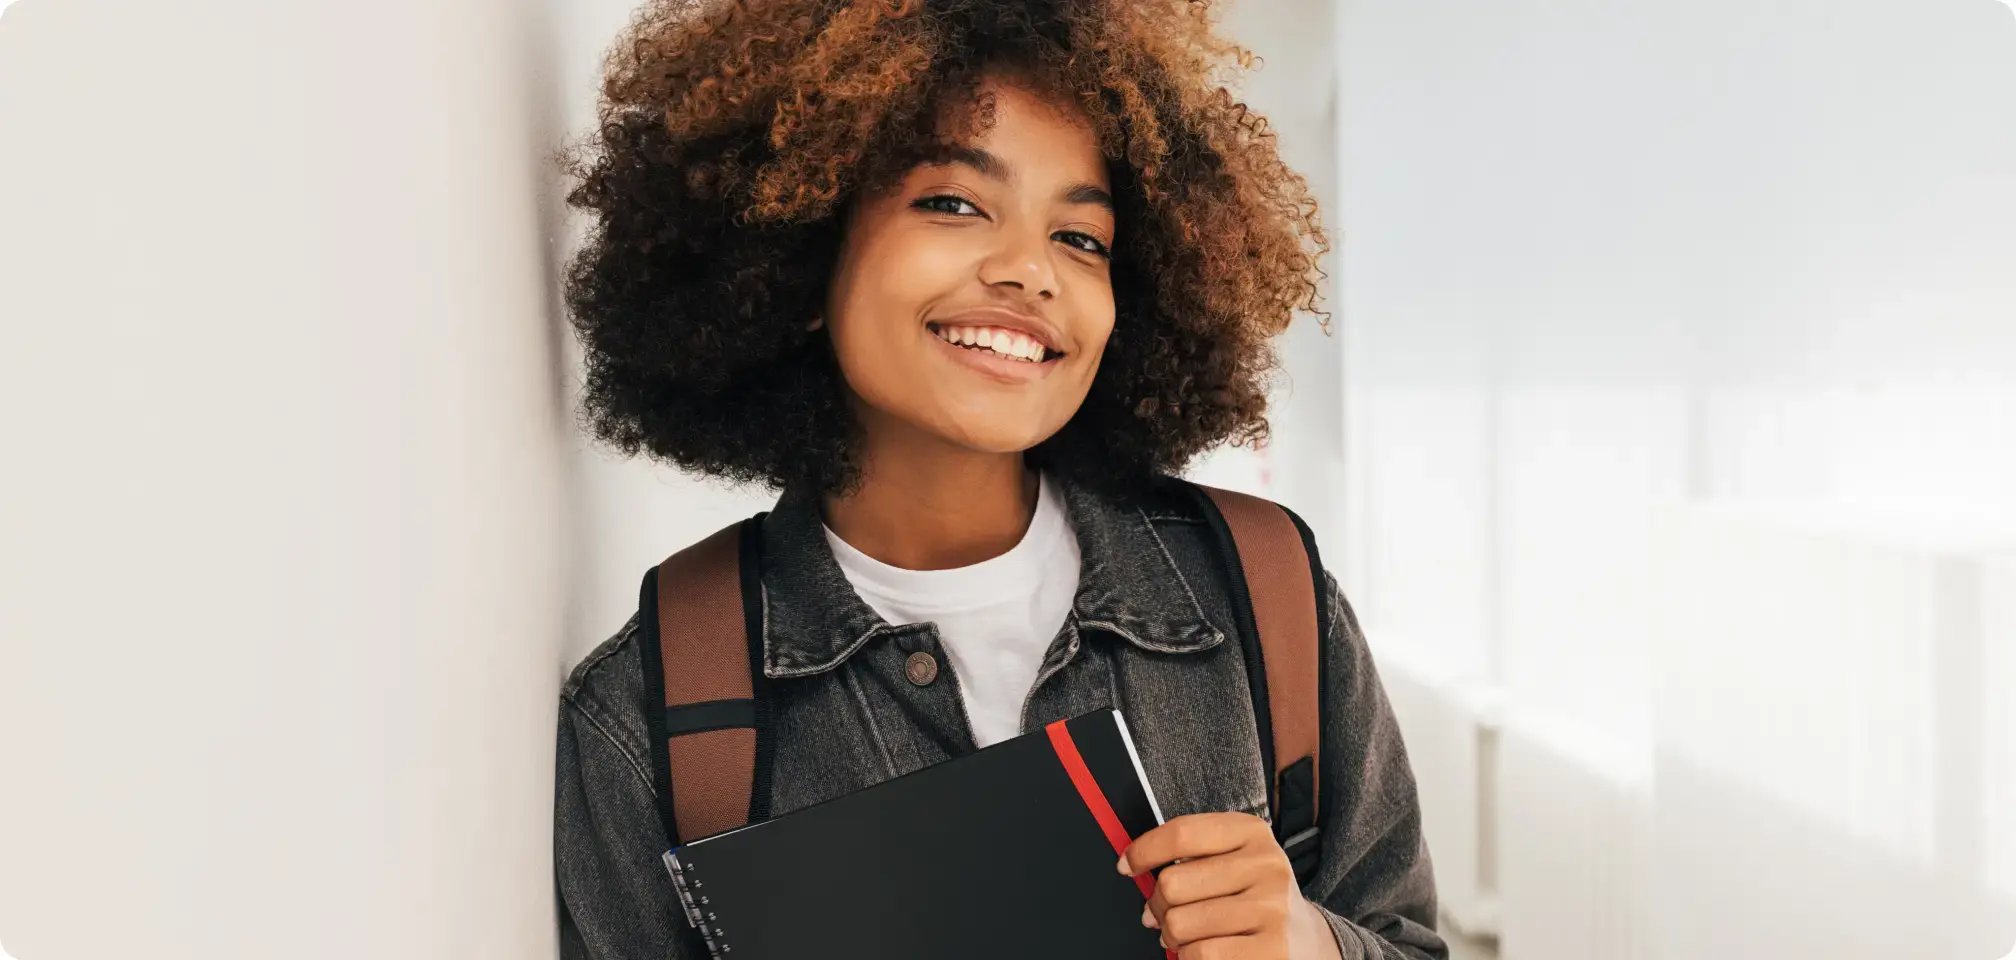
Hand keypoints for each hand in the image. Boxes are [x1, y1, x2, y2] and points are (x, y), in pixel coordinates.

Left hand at [1118, 812, 1342, 959]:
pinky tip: (1201, 951)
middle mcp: (1266, 865)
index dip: (1144, 850)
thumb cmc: (1255, 897)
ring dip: (1171, 936)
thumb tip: (1134, 867)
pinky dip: (1189, 957)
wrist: (1305, 940)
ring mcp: (1272, 908)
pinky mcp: (1273, 949)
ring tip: (1184, 935)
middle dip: (1156, 904)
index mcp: (1252, 833)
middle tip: (1160, 913)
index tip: (1127, 865)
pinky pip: (1201, 954)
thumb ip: (1191, 856)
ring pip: (1180, 923)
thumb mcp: (1235, 860)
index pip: (1182, 833)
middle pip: (1173, 882)